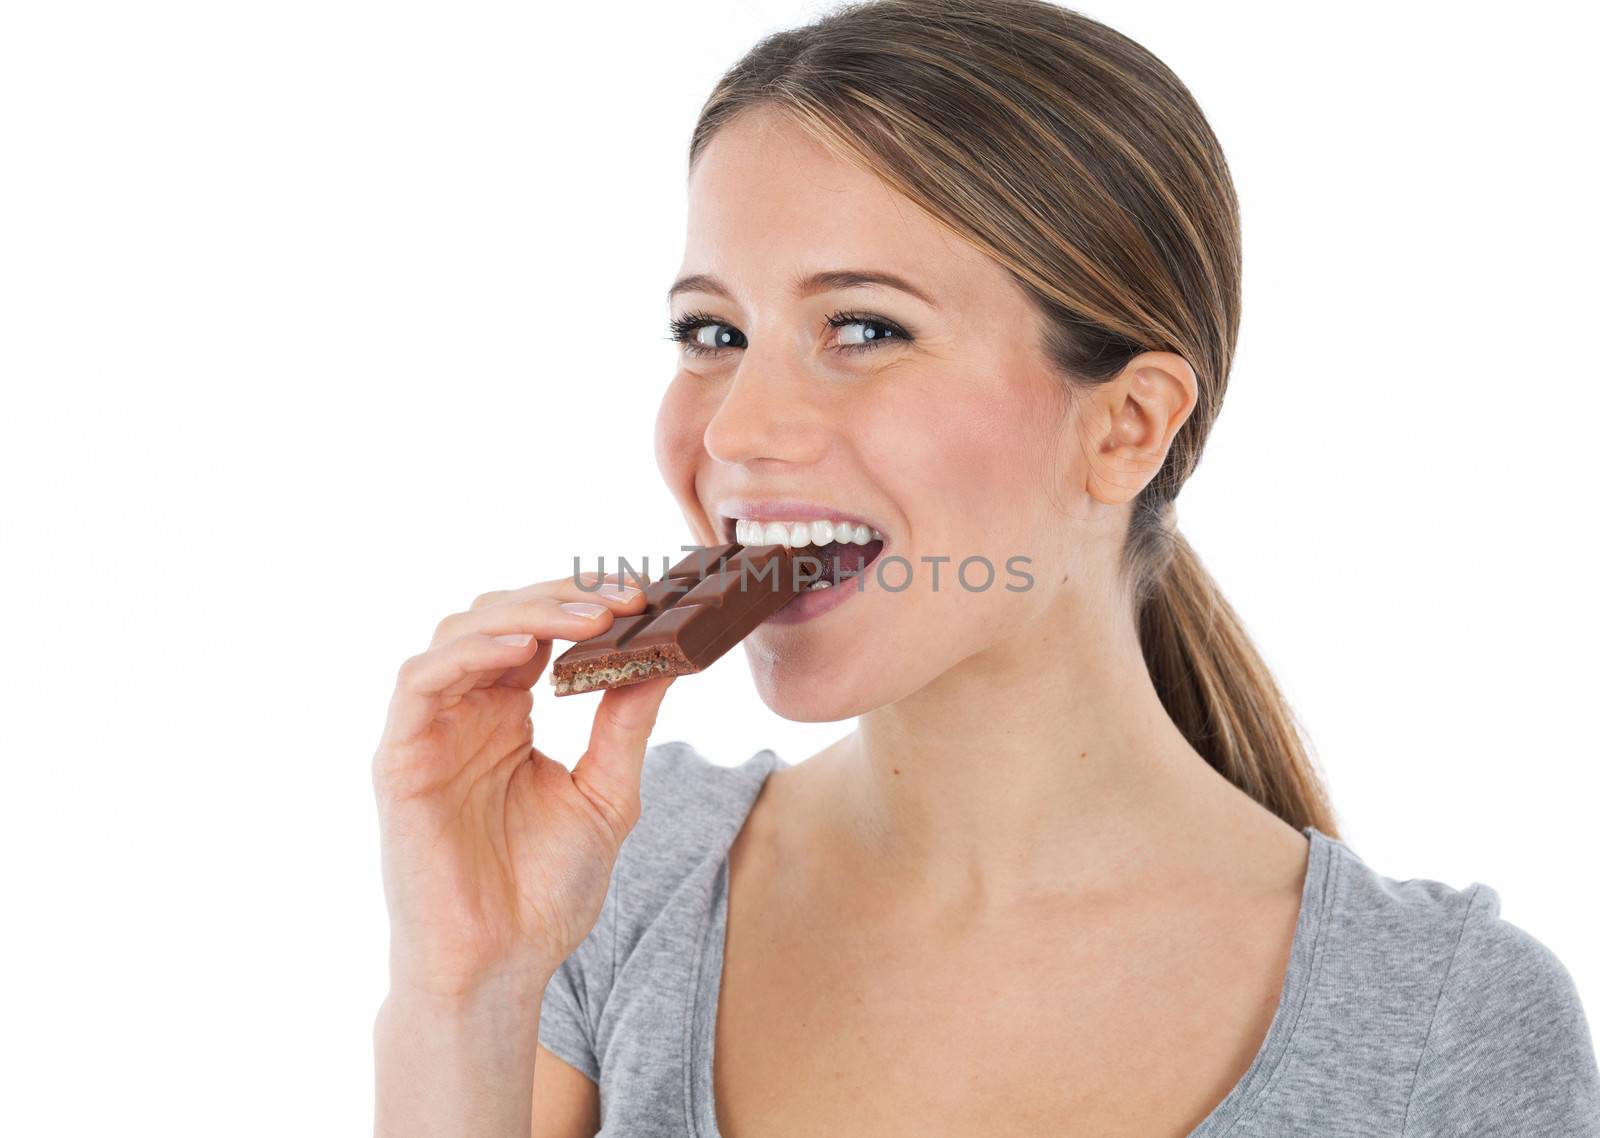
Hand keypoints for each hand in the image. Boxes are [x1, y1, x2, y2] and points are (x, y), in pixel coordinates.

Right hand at [371, 573, 670, 1000]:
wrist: (501, 966)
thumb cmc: (544, 890)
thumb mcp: (606, 793)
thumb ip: (625, 725)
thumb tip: (668, 659)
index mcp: (507, 714)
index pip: (538, 632)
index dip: (585, 605)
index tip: (645, 594)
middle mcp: (466, 711)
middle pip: (500, 618)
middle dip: (563, 597)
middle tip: (624, 594)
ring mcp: (430, 730)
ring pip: (461, 635)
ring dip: (525, 614)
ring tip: (589, 616)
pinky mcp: (400, 757)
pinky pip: (421, 683)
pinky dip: (469, 654)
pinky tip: (521, 649)